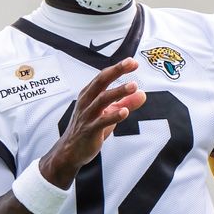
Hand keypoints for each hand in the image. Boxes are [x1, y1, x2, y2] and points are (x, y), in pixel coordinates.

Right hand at [41, 58, 146, 187]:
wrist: (71, 151)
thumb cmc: (90, 128)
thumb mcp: (109, 113)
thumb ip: (126, 103)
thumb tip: (143, 94)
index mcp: (90, 94)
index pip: (104, 77)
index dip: (118, 68)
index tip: (133, 62)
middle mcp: (87, 102)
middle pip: (101, 82)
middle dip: (116, 71)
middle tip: (131, 64)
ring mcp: (87, 116)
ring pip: (102, 100)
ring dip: (118, 92)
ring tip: (133, 86)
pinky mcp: (89, 130)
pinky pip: (101, 122)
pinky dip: (113, 116)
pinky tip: (125, 112)